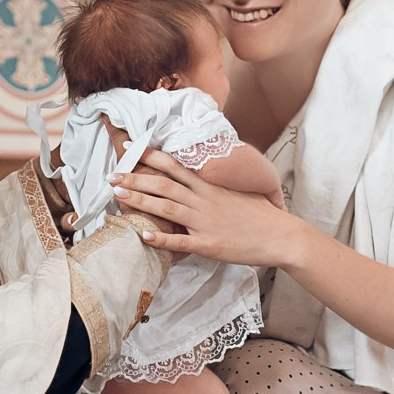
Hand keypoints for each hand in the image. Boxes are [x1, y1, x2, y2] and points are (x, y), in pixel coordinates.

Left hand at [111, 150, 298, 266]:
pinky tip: (142, 236)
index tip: (130, 149)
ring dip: (140, 201)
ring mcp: (205, 222)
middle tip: (112, 175)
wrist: (281, 235)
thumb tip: (202, 171)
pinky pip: (181, 242)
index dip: (150, 157)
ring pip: (167, 208)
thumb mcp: (239, 189)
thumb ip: (217, 182)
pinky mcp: (209, 245)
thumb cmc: (261, 213)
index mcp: (210, 186)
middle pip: (164, 185)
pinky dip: (161, 239)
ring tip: (117, 196)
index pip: (175, 166)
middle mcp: (205, 200)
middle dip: (136, 178)